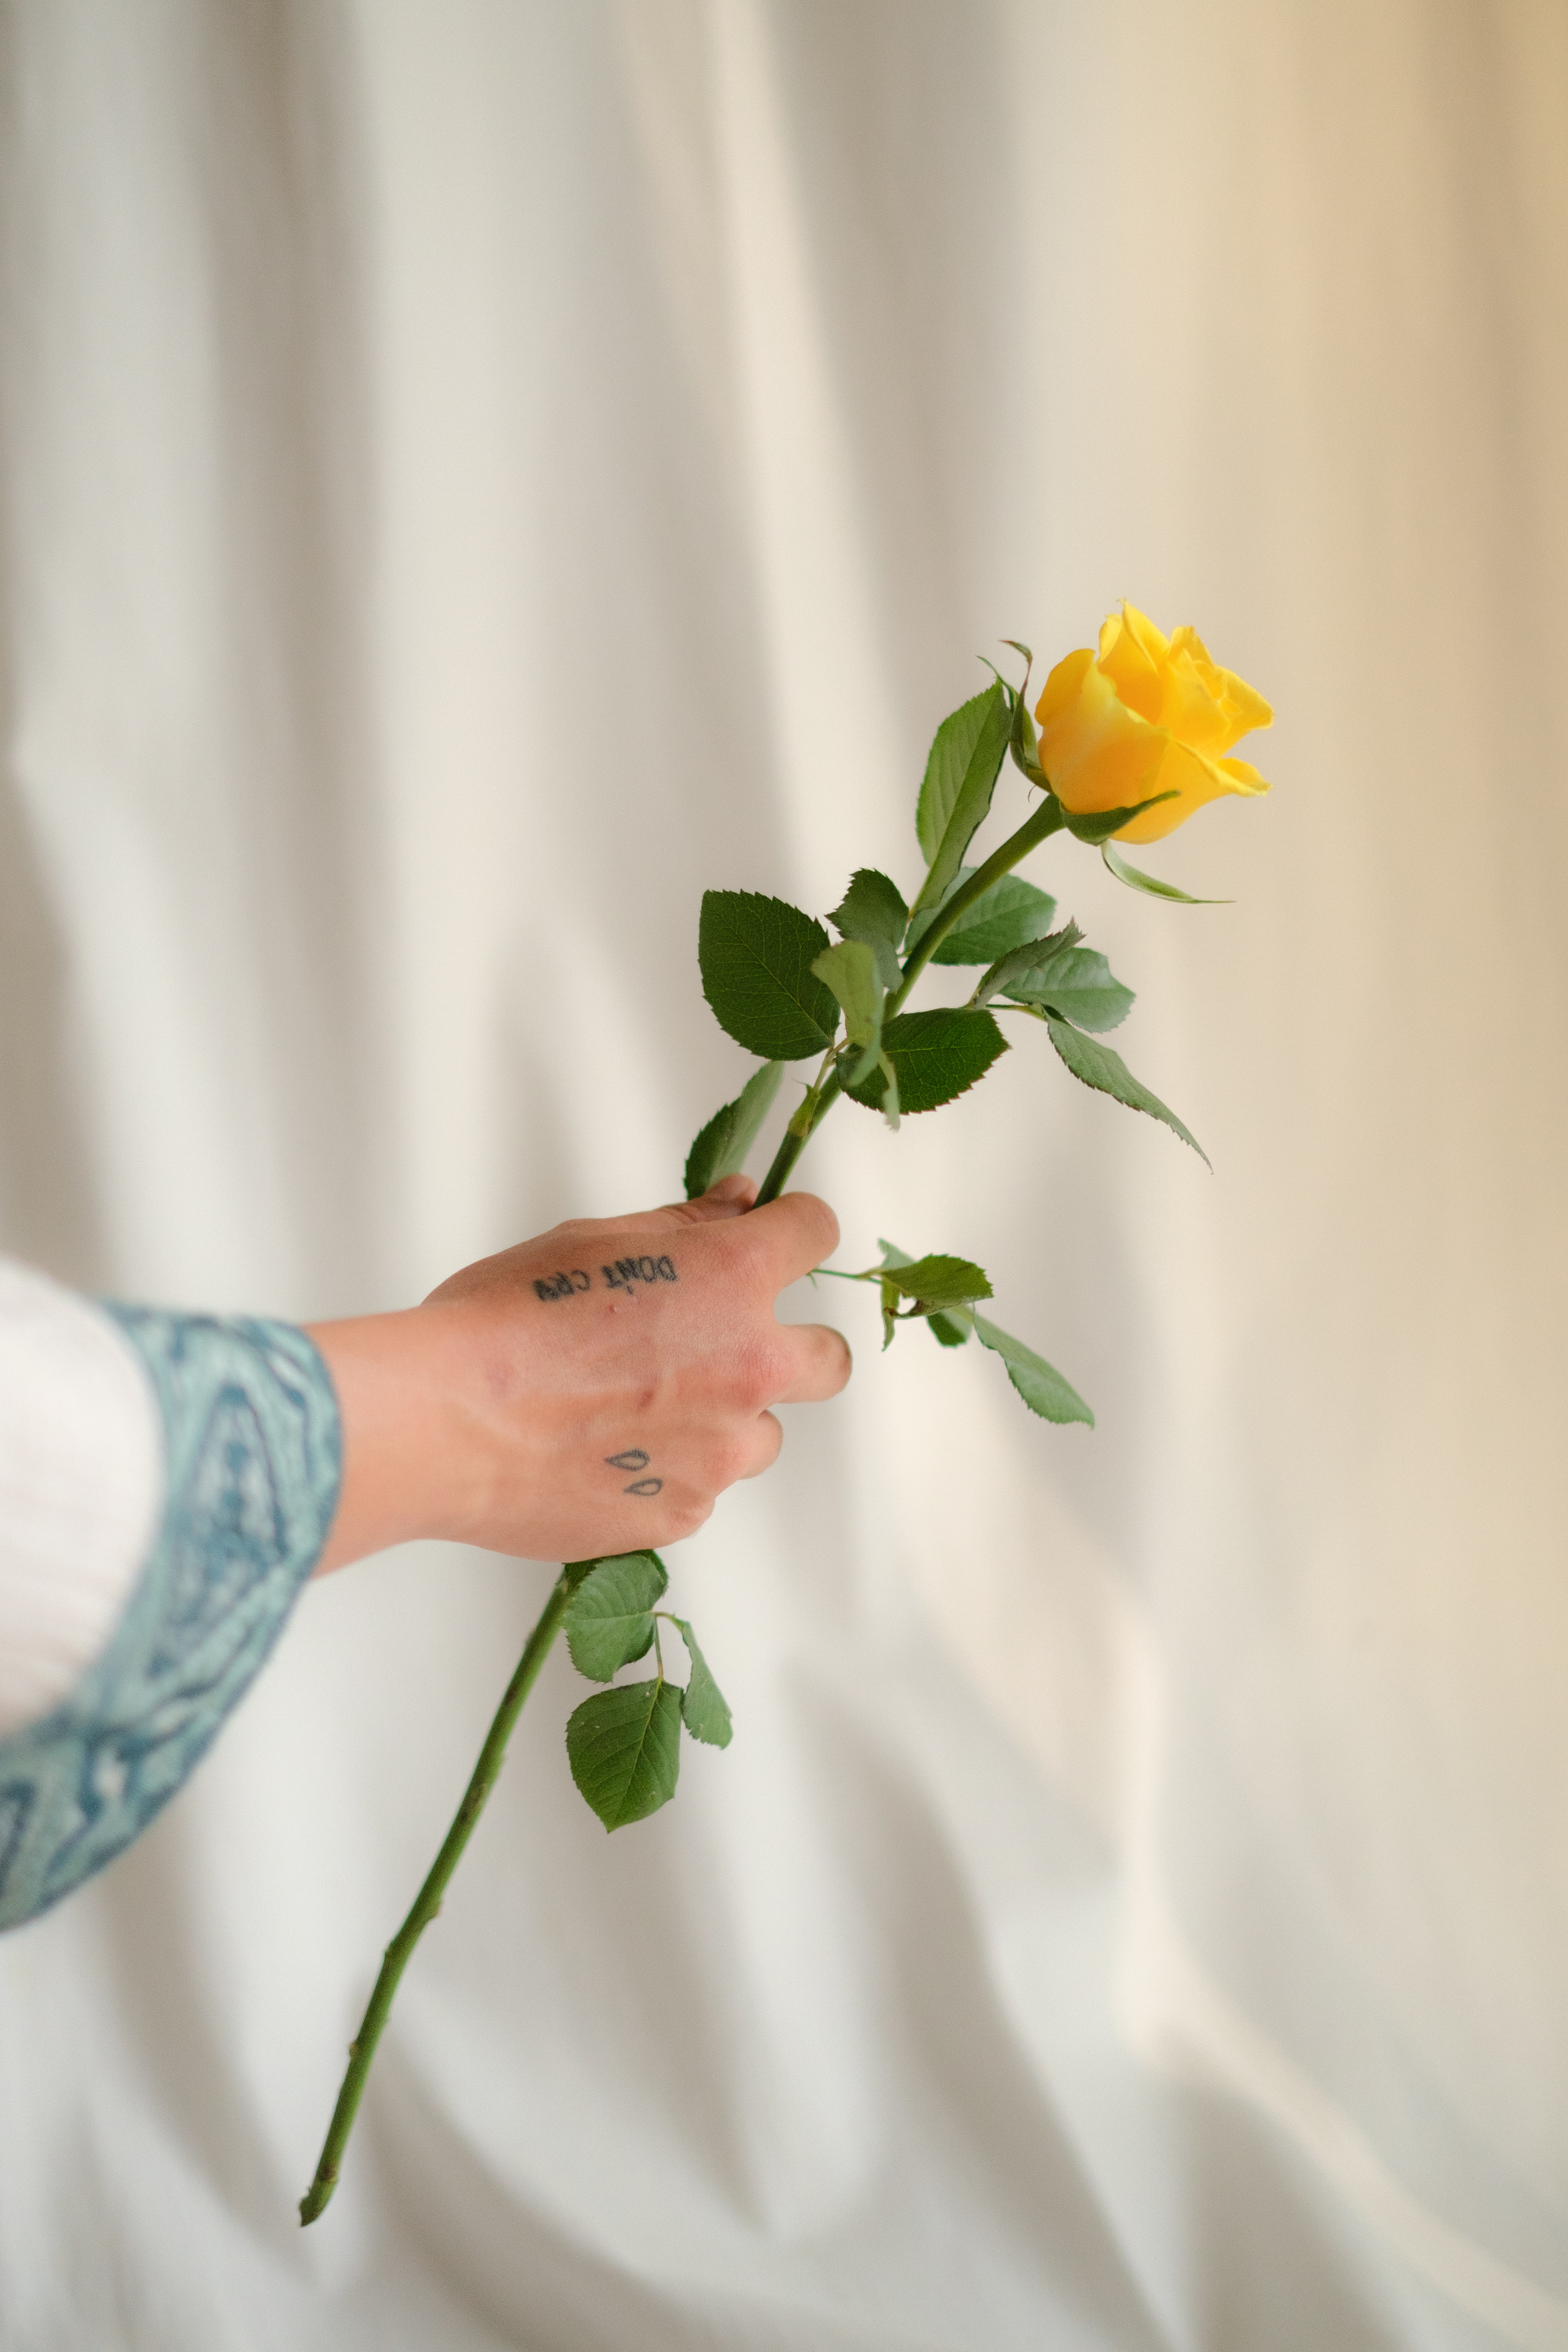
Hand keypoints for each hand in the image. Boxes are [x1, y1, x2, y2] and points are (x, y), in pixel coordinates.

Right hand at [306, 1178, 849, 1571]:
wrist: (446, 1423)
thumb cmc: (502, 1323)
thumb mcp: (591, 1241)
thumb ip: (683, 1225)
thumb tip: (739, 1204)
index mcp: (734, 1280)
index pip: (814, 1233)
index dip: (792, 1231)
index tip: (774, 1237)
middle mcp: (749, 1366)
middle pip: (828, 1360)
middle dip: (792, 1346)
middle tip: (727, 1344)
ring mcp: (721, 1451)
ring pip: (762, 1434)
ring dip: (723, 1420)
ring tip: (636, 1411)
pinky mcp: (682, 1512)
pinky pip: (700, 1490)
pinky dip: (668, 1472)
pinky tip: (604, 1455)